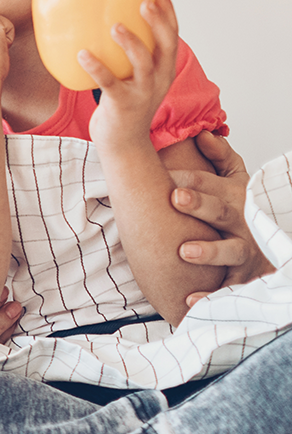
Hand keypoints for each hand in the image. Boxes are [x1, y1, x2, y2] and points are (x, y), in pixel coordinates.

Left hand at [82, 0, 178, 149]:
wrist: (123, 145)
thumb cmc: (123, 106)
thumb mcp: (133, 79)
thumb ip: (127, 58)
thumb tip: (103, 26)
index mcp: (163, 70)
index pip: (172, 36)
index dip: (168, 12)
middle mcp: (158, 79)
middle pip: (165, 45)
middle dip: (158, 21)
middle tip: (143, 1)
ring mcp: (142, 93)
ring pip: (143, 64)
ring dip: (131, 42)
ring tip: (115, 26)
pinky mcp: (122, 105)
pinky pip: (109, 83)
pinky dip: (96, 67)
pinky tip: (82, 54)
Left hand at [171, 131, 271, 300]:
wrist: (273, 251)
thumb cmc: (246, 213)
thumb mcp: (239, 182)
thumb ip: (222, 158)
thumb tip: (202, 134)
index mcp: (234, 197)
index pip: (209, 184)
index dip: (186, 179)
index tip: (161, 175)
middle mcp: (241, 224)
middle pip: (220, 212)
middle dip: (199, 204)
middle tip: (175, 197)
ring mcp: (244, 253)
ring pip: (230, 252)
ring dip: (208, 251)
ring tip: (184, 251)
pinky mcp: (242, 280)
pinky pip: (226, 290)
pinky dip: (209, 296)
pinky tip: (188, 299)